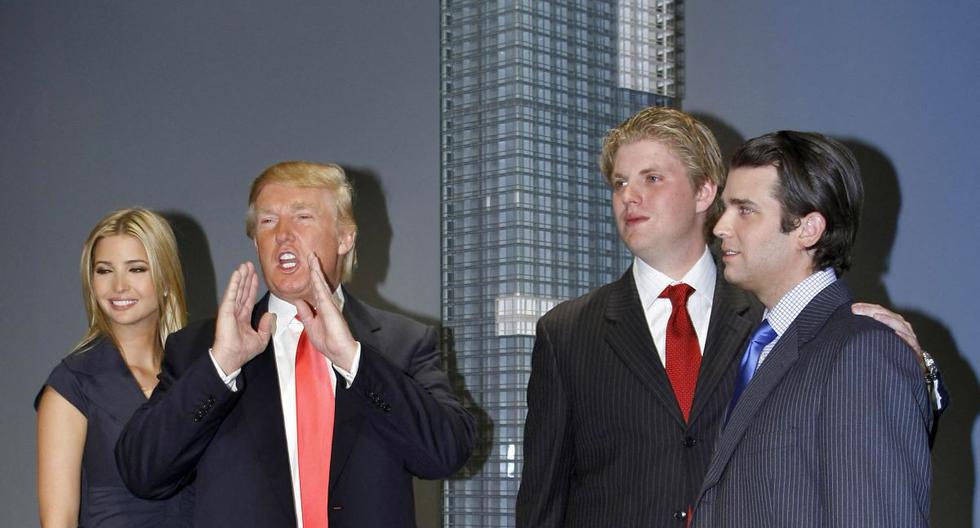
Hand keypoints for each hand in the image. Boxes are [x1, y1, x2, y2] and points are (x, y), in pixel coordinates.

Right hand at [212, 262, 274, 373]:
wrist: (232, 357)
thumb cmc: (243, 351)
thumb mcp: (261, 339)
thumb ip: (266, 327)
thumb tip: (270, 315)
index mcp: (243, 318)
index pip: (249, 298)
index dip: (252, 286)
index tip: (255, 275)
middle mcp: (236, 311)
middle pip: (243, 291)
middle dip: (246, 277)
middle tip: (249, 265)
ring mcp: (230, 310)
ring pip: (237, 289)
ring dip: (240, 277)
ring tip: (244, 265)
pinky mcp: (226, 309)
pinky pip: (232, 293)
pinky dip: (234, 283)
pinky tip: (237, 274)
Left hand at [294, 253, 357, 370]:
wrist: (340, 352)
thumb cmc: (329, 343)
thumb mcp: (311, 326)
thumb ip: (305, 313)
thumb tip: (298, 301)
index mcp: (321, 308)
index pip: (315, 289)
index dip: (312, 278)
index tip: (309, 267)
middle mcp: (326, 303)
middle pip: (319, 283)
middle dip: (314, 268)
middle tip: (310, 255)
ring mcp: (329, 303)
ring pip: (320, 283)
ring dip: (316, 269)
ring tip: (312, 256)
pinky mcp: (329, 306)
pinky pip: (321, 289)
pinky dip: (318, 278)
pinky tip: (314, 269)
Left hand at [851, 302, 924, 370]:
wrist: (908, 369)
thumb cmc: (890, 352)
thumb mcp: (877, 339)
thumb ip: (865, 332)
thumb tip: (843, 326)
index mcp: (892, 322)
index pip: (878, 311)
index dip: (866, 307)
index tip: (853, 308)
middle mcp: (901, 327)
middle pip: (887, 315)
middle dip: (871, 311)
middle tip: (857, 310)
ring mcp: (909, 337)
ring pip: (899, 324)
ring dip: (888, 320)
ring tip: (876, 316)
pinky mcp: (914, 349)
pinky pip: (910, 341)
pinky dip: (904, 336)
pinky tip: (895, 333)